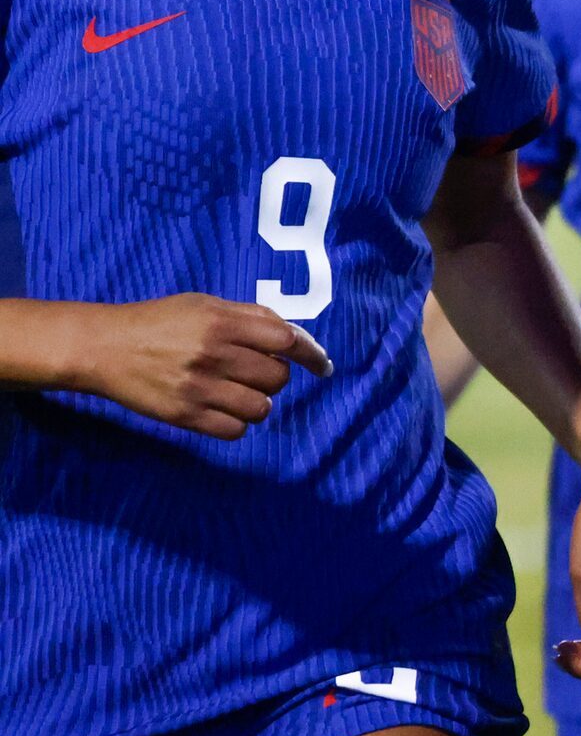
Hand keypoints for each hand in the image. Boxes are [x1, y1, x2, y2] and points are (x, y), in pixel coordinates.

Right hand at [66, 295, 331, 439]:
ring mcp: (199, 388)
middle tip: (252, 372)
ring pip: (261, 408)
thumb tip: (296, 337)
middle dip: (273, 376)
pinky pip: (235, 430)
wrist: (103, 347)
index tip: (321, 365)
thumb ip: (250, 317)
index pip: (287, 341)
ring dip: (256, 402)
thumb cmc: (159, 322)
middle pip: (278, 377)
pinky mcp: (184, 415)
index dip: (310, 354)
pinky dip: (236, 423)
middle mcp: (214, 355)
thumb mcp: (204, 304)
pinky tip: (222, 409)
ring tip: (235, 391)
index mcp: (222, 323)